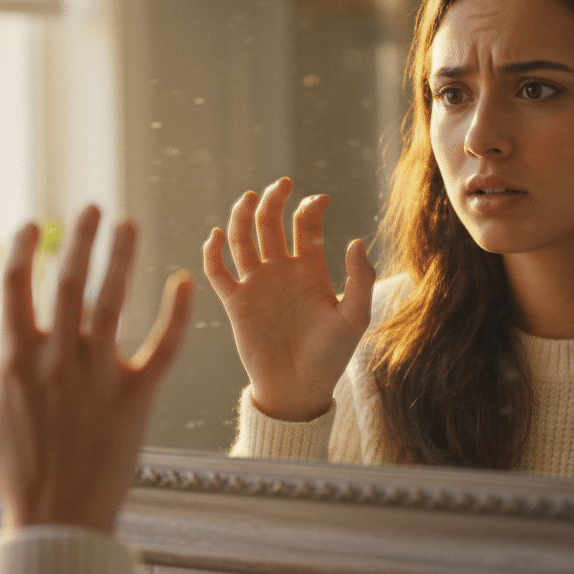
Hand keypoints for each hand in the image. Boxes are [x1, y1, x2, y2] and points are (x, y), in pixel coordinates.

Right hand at [0, 205, 192, 533]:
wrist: (57, 517)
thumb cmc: (13, 465)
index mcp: (16, 360)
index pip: (15, 288)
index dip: (22, 251)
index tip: (32, 225)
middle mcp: (57, 360)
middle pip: (68, 284)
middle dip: (78, 240)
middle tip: (92, 206)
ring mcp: (98, 377)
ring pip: (112, 303)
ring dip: (121, 259)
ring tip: (130, 225)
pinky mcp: (137, 397)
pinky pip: (162, 348)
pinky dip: (176, 314)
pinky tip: (183, 281)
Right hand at [202, 177, 375, 422]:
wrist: (299, 389)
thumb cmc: (331, 356)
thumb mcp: (355, 317)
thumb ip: (360, 279)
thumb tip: (355, 241)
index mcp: (310, 269)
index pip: (306, 225)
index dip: (310, 207)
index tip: (321, 201)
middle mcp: (281, 270)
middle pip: (271, 222)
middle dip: (274, 199)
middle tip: (282, 184)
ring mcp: (256, 284)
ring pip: (242, 238)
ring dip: (242, 214)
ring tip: (248, 198)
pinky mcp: (235, 302)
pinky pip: (218, 271)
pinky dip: (212, 251)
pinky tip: (217, 235)